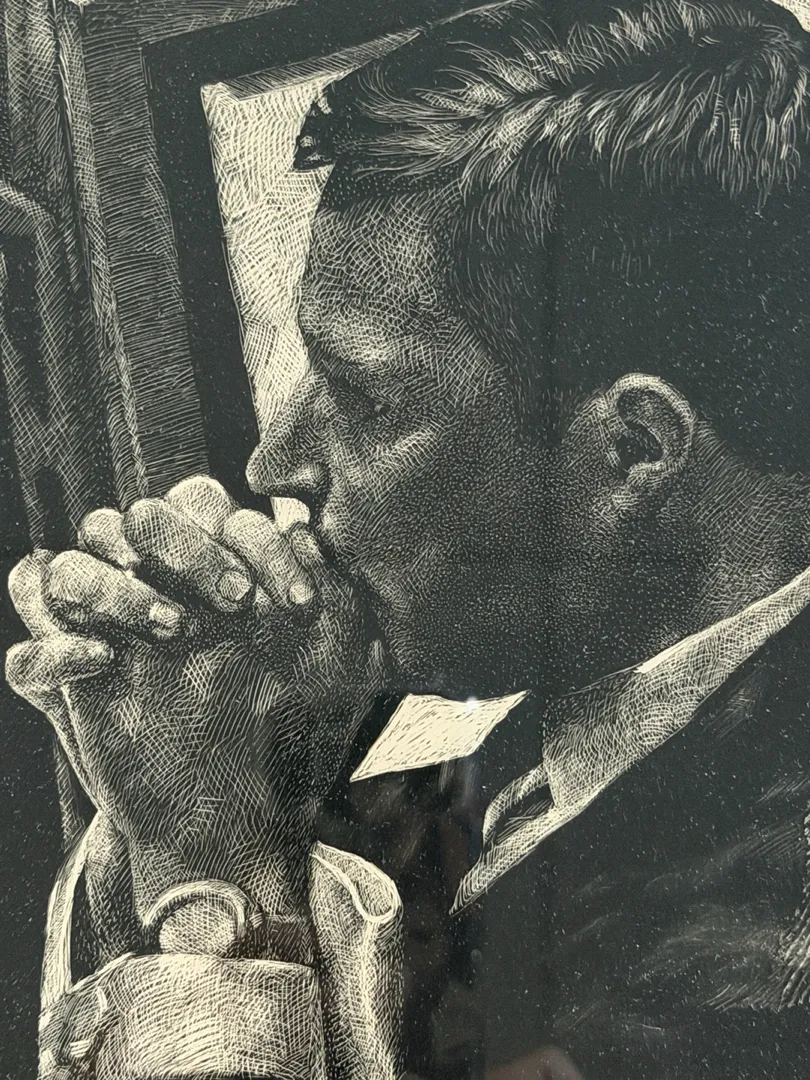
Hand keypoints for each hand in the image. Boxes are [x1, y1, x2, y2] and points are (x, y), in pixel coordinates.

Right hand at [6, 477, 386, 913]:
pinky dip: (53, 650)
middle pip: (139, 516)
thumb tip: (311, 532)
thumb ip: (337, 592)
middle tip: (237, 604)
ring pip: (68, 564)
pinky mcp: (75, 691)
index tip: (300, 606)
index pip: (213, 507)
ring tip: (175, 632)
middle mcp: (157, 590)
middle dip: (187, 546)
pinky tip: (103, 663)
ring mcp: (110, 635)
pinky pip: (26, 655)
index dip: (258, 542)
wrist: (243, 822)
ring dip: (116, 585)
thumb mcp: (338, 665)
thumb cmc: (297, 734)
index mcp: (214, 568)